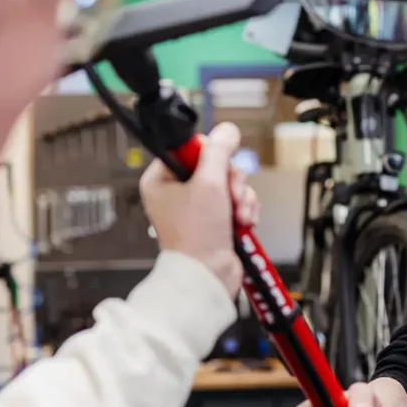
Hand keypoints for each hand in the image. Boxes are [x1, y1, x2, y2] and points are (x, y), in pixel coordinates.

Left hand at [139, 122, 259, 297]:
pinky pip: (237, 201)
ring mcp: (197, 207)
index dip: (210, 154)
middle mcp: (176, 192)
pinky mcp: (215, 220)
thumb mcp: (209, 183)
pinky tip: (243, 223)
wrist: (208, 276)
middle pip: (215, 165)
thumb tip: (227, 130)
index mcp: (161, 180)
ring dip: (242, 197)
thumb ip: (219, 150)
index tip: (218, 166)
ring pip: (230, 183)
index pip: (190, 148)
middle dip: (231, 181)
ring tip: (239, 215)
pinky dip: (245, 210)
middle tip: (232, 196)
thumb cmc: (197, 235)